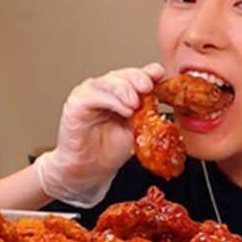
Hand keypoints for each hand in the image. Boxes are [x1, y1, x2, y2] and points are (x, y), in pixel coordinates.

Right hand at [36, 63, 165, 207]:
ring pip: (109, 82)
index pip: (139, 75)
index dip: (150, 73)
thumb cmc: (113, 147)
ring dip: (125, 90)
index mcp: (125, 91)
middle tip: (148, 87)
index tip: (161, 75)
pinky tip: (123, 110)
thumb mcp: (140, 129)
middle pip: (125, 74)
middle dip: (138, 78)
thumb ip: (149, 113)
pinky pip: (93, 96)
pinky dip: (111, 101)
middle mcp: (108, 88)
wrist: (92, 168)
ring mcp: (91, 93)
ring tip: (135, 104)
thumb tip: (165, 101)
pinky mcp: (76, 102)